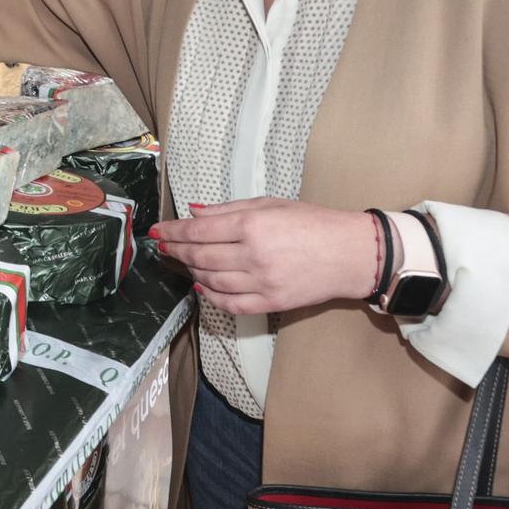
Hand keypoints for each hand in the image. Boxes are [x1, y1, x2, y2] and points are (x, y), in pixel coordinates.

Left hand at [148, 198, 374, 315]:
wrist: (350, 254)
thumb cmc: (312, 223)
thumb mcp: (270, 205)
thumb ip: (228, 210)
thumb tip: (193, 212)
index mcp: (253, 226)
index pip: (199, 231)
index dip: (173, 232)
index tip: (158, 232)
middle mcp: (254, 255)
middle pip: (201, 256)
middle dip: (178, 250)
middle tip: (165, 246)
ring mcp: (262, 282)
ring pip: (211, 280)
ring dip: (192, 271)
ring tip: (185, 261)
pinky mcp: (271, 303)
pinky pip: (231, 304)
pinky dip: (211, 296)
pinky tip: (202, 286)